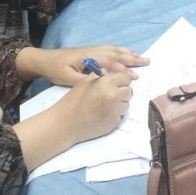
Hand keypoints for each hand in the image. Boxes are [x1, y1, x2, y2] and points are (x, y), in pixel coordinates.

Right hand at [13, 68, 134, 167]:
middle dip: (122, 91)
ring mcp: (115, 110)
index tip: (118, 82)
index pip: (125, 77)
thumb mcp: (84, 82)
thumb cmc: (73, 102)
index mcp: (106, 83)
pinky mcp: (114, 122)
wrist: (66, 123)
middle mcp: (114, 96)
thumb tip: (109, 71)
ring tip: (106, 105)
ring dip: (120, 103)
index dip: (121, 79)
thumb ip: (99, 75)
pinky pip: (121, 115)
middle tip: (111, 94)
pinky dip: (115, 114)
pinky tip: (103, 114)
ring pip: (126, 104)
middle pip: (129, 91)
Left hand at [16, 44, 149, 85]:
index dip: (123, 69)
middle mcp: (93, 51)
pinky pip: (110, 49)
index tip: (135, 76)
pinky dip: (121, 50)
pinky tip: (126, 53)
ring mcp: (93, 49)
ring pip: (114, 50)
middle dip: (132, 58)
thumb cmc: (55, 70)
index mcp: (88, 57)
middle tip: (147, 61)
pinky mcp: (91, 51)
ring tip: (141, 57)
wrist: (44, 59)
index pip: (110, 63)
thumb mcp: (66, 78)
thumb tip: (100, 82)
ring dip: (129, 53)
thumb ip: (83, 80)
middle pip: (116, 53)